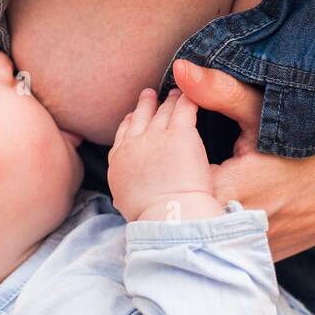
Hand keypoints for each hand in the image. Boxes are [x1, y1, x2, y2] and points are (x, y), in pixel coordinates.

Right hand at [107, 87, 221, 221]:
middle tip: (148, 94)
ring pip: (163, 111)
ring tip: (175, 93)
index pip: (124, 135)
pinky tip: (193, 96)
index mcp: (121, 163)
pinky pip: (184, 109)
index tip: (132, 116)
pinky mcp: (179, 133)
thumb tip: (126, 197)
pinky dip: (189, 100)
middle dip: (145, 105)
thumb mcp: (128, 204)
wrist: (169, 218)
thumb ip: (130, 189)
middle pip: (139, 117)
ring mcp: (156, 137)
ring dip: (170, 100)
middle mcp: (134, 145)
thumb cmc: (154, 220)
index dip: (130, 123)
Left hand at [172, 60, 314, 259]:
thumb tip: (181, 70)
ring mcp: (247, 246)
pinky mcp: (263, 254)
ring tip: (225, 176)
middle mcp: (231, 228)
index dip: (173, 155)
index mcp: (225, 193)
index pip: (174, 177)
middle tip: (202, 157)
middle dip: (187, 178)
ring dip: (206, 201)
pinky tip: (243, 197)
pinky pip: (231, 236)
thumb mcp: (267, 114)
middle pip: (188, 201)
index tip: (181, 139)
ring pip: (208, 222)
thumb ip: (220, 92)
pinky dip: (229, 217)